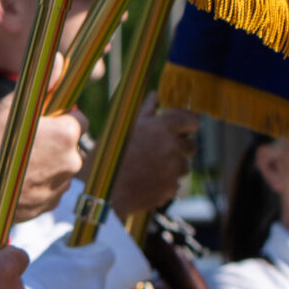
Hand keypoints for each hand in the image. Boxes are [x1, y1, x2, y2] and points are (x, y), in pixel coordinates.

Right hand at [0, 94, 83, 220]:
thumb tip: (60, 60)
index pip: (78, 119)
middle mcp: (73, 159)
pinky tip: (19, 180)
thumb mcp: (13, 108)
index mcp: (67, 133)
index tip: (41, 123)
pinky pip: (52, 188)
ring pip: (60, 167)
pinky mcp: (53, 203)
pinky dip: (40, 184)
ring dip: (47, 164)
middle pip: (69, 145)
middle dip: (54, 143)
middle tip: (25, 144)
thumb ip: (44, 84)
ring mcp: (63, 183)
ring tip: (19, 164)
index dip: (59, 119)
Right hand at [108, 102, 197, 222]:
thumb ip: (146, 111)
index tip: (181, 130)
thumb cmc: (107, 158)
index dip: (187, 126)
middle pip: (189, 146)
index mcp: (161, 127)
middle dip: (177, 149)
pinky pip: (174, 184)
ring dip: (170, 168)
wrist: (97, 192)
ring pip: (182, 166)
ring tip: (147, 171)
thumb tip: (156, 95)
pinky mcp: (170, 187)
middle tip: (156, 154)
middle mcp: (171, 146)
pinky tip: (145, 184)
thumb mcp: (123, 129)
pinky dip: (163, 184)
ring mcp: (173, 168)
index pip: (191, 120)